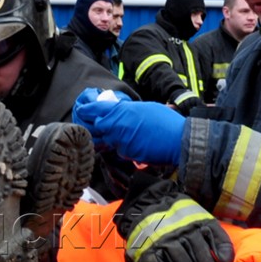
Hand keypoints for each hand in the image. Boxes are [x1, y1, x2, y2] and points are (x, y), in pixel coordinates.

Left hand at [72, 89, 186, 165]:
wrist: (178, 139)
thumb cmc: (166, 122)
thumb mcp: (146, 108)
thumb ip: (128, 111)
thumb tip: (120, 112)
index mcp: (123, 110)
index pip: (96, 109)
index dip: (86, 110)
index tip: (82, 110)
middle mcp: (118, 124)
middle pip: (96, 127)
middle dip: (96, 127)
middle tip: (98, 126)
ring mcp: (120, 140)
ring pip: (107, 139)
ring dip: (110, 138)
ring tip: (122, 135)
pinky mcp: (126, 153)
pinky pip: (118, 150)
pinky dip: (122, 147)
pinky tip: (134, 144)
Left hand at [114, 180, 233, 261]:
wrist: (152, 204)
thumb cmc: (147, 239)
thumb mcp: (137, 256)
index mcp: (147, 248)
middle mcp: (167, 237)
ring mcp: (186, 228)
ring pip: (200, 253)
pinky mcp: (201, 220)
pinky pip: (215, 235)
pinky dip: (222, 248)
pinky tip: (224, 261)